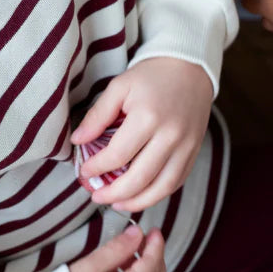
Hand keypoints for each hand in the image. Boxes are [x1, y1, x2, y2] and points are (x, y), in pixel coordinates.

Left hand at [72, 57, 212, 211]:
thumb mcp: (120, 87)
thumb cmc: (152, 75)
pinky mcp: (195, 150)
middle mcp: (170, 135)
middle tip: (96, 196)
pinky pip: (177, 181)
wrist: (191, 66)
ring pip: (162, 187)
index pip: (117, 156)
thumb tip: (77, 141)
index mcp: (148, 117)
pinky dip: (159, 193)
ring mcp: (186, 145)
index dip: (97, 168)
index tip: (84, 172)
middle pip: (139, 179)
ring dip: (138, 202)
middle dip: (114, 194)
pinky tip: (142, 195)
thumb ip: (98, 115)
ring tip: (118, 204)